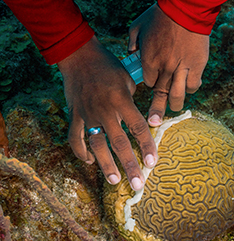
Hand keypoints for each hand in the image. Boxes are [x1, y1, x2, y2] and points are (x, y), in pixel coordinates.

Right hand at [57, 36, 157, 190]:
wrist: (79, 56)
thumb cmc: (107, 65)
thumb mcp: (127, 78)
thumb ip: (132, 101)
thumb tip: (139, 118)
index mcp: (121, 100)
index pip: (138, 128)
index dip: (146, 146)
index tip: (152, 163)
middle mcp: (105, 110)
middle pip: (119, 143)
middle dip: (129, 165)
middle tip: (137, 184)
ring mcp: (88, 114)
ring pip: (97, 145)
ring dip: (106, 164)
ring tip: (114, 181)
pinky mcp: (74, 115)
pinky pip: (75, 138)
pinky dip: (81, 152)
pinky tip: (89, 161)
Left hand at [128, 4, 208, 125]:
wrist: (186, 7)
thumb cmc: (160, 14)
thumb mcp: (137, 25)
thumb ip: (132, 42)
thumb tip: (130, 52)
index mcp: (149, 60)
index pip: (148, 82)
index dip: (150, 82)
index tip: (153, 80)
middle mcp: (164, 68)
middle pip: (160, 93)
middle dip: (157, 108)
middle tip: (154, 121)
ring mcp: (181, 68)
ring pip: (178, 95)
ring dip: (175, 104)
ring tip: (174, 109)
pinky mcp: (197, 65)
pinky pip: (193, 84)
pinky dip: (191, 87)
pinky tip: (189, 86)